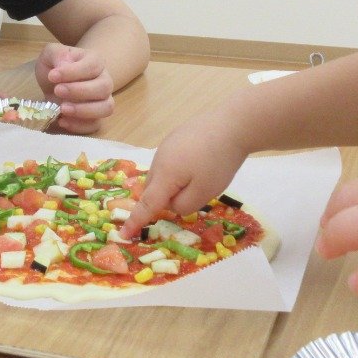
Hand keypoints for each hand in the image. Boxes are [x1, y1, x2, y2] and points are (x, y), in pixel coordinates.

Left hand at [36, 43, 114, 133]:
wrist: (54, 82)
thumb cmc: (56, 65)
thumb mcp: (51, 54)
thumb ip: (57, 54)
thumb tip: (63, 66)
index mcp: (95, 61)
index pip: (93, 66)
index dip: (73, 72)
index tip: (52, 76)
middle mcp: (104, 81)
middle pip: (103, 88)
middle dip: (79, 91)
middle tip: (57, 91)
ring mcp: (102, 101)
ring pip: (106, 108)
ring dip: (84, 110)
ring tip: (62, 108)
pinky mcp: (95, 118)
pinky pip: (95, 125)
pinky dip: (79, 126)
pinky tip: (62, 120)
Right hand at [118, 115, 247, 237]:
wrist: (233, 124)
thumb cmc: (218, 162)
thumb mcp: (204, 193)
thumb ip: (183, 205)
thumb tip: (172, 203)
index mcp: (164, 176)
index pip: (146, 205)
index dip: (135, 221)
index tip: (123, 234)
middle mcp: (159, 159)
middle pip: (153, 189)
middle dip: (164, 199)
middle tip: (194, 195)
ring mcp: (167, 145)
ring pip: (162, 174)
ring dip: (173, 184)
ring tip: (203, 176)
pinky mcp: (177, 137)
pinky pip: (170, 161)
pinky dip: (179, 169)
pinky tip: (201, 162)